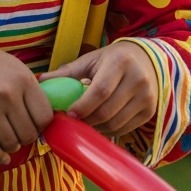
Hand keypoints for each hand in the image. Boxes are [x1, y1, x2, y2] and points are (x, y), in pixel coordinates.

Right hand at [0, 38, 53, 163]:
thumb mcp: (19, 70)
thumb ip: (32, 92)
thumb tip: (46, 119)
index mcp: (24, 81)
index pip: (45, 117)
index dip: (43, 126)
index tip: (36, 125)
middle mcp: (8, 94)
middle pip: (28, 133)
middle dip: (27, 138)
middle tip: (21, 133)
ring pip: (10, 142)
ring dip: (13, 146)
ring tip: (11, 141)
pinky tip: (3, 157)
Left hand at [41, 40, 157, 135]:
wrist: (147, 60)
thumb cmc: (113, 59)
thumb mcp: (91, 60)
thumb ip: (66, 72)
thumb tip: (40, 82)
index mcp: (120, 62)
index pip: (100, 91)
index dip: (82, 106)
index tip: (68, 114)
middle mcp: (138, 79)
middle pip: (107, 110)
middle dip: (86, 120)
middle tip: (73, 121)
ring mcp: (147, 97)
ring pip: (116, 123)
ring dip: (96, 128)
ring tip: (85, 122)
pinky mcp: (150, 111)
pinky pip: (125, 128)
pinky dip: (108, 130)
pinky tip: (99, 124)